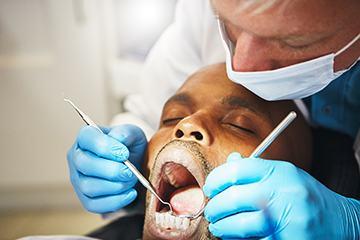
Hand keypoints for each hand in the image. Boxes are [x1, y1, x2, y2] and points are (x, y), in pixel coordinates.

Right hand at [67, 124, 146, 212]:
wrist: (135, 165)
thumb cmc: (129, 147)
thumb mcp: (133, 134)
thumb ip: (125, 132)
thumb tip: (117, 138)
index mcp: (86, 137)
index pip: (86, 137)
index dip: (104, 146)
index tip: (124, 153)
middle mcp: (76, 157)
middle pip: (84, 164)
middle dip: (111, 170)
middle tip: (130, 172)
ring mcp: (78, 179)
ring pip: (88, 187)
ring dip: (115, 186)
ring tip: (131, 180)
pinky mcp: (85, 198)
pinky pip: (94, 205)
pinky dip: (115, 201)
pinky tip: (130, 194)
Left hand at [203, 152, 359, 238]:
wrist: (341, 221)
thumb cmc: (307, 196)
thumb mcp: (284, 175)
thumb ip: (256, 170)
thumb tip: (229, 161)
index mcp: (280, 172)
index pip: (236, 170)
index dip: (216, 179)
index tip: (210, 188)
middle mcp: (284, 193)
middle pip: (234, 198)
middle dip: (215, 207)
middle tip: (210, 212)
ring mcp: (288, 220)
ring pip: (241, 225)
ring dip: (222, 228)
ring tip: (218, 227)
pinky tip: (236, 237)